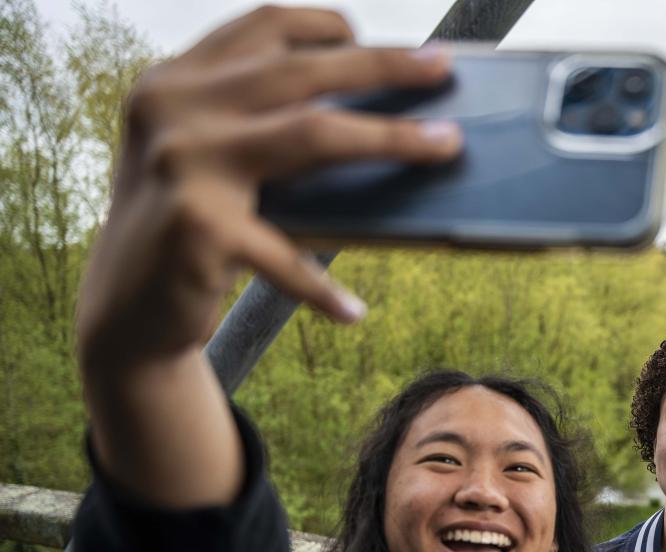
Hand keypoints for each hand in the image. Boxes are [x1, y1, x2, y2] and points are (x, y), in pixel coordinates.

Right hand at [76, 5, 462, 373]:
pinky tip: (353, 312)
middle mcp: (174, 107)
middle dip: (384, 66)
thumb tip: (381, 113)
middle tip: (443, 67)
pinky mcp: (198, 227)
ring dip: (392, 140)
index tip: (379, 37)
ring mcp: (183, 164)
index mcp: (177, 80)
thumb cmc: (190, 227)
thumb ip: (262, 124)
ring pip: (313, 136)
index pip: (262, 27)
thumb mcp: (209, 158)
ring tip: (446, 147)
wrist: (124, 307)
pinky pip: (286, 254)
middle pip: (303, 71)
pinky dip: (323, 289)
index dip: (326, 24)